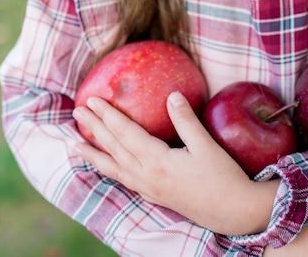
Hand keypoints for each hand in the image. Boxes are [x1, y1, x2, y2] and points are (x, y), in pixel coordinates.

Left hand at [72, 92, 279, 235]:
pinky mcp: (154, 196)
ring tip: (76, 144)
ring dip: (95, 153)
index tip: (93, 100)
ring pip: (114, 168)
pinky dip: (110, 170)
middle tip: (78, 111)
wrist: (231, 211)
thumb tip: (172, 95)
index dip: (109, 115)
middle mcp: (147, 176)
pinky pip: (124, 180)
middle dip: (95, 128)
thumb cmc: (222, 177)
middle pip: (114, 148)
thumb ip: (186, 120)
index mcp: (157, 161)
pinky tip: (107, 166)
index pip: (126, 133)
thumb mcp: (206, 145)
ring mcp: (149, 188)